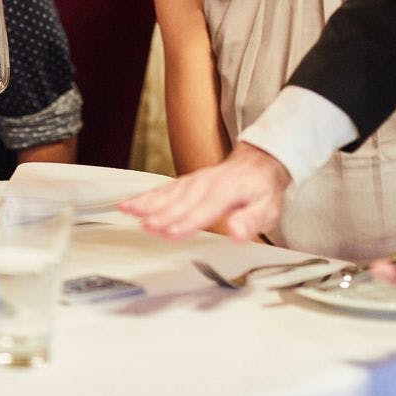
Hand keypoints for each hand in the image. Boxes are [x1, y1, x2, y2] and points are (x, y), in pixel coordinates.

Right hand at [118, 142, 290, 240]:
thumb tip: (237, 233)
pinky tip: (129, 205)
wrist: (258, 162)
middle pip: (182, 201)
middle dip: (163, 214)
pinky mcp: (185, 183)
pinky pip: (163, 190)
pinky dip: (144, 197)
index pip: (204, 208)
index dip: (187, 221)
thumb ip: (251, 221)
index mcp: (227, 190)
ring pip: (168, 193)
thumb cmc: (261, 189)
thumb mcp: (267, 208)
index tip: (172, 232)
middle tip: (147, 226)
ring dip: (148, 202)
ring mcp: (194, 182)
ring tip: (128, 211)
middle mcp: (206, 183)